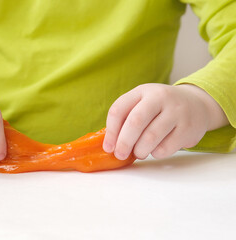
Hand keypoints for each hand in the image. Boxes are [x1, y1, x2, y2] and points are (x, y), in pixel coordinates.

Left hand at [103, 83, 228, 159]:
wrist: (197, 104)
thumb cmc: (160, 108)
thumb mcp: (142, 103)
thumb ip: (126, 118)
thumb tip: (111, 144)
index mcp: (142, 91)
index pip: (118, 110)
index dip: (111, 131)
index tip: (108, 147)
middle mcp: (160, 97)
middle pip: (135, 122)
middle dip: (124, 142)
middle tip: (120, 154)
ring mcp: (176, 112)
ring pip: (151, 137)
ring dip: (140, 150)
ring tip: (138, 153)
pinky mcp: (188, 128)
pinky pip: (165, 147)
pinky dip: (155, 153)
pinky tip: (155, 150)